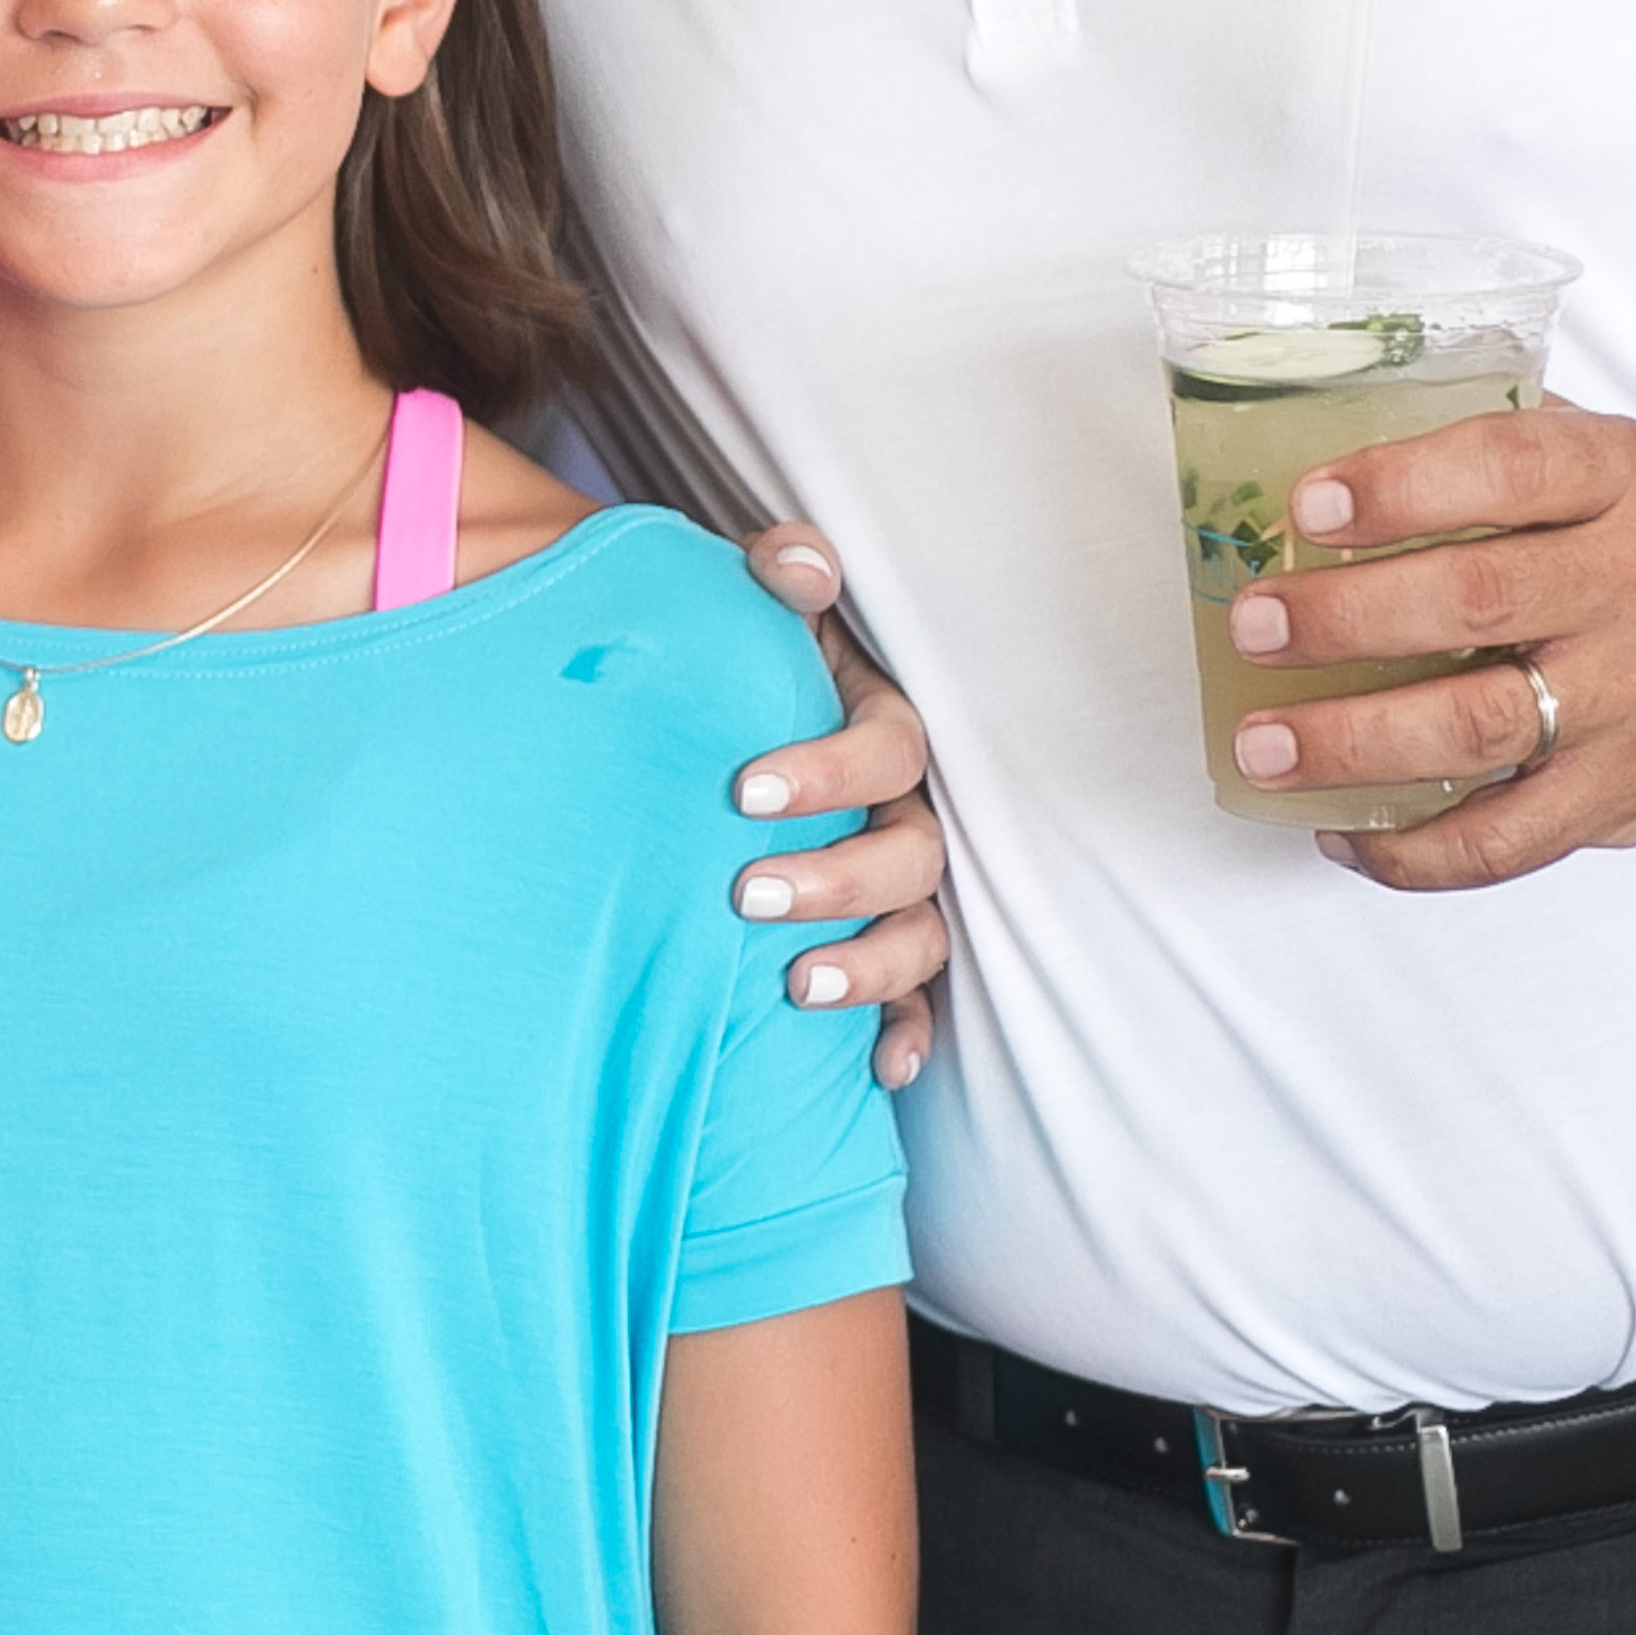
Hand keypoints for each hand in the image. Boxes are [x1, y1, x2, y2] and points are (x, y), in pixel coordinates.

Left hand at [723, 522, 950, 1079]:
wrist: (714, 726)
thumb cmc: (741, 670)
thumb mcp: (753, 613)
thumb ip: (776, 576)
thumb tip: (801, 565)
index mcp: (882, 729)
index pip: (888, 751)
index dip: (827, 772)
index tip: (742, 791)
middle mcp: (906, 811)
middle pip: (911, 855)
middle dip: (836, 881)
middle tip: (743, 894)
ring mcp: (901, 888)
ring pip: (921, 935)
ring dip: (871, 966)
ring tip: (799, 987)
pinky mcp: (881, 947)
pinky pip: (916, 1001)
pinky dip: (903, 1034)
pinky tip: (878, 1069)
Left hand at [1214, 401, 1635, 888]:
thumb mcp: (1608, 464)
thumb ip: (1496, 443)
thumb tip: (1327, 433)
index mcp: (1625, 482)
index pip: (1508, 468)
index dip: (1400, 487)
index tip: (1309, 507)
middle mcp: (1635, 587)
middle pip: (1471, 600)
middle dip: (1342, 618)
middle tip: (1256, 625)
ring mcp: (1630, 701)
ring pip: (1476, 726)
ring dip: (1351, 742)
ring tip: (1265, 745)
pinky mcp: (1617, 794)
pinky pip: (1504, 841)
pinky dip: (1411, 850)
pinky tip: (1343, 831)